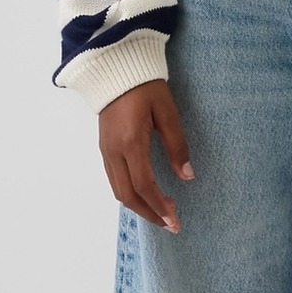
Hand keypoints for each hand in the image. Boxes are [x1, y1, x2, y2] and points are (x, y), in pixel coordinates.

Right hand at [98, 80, 194, 232]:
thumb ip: (177, 145)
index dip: (160, 206)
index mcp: (130, 142)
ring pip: (118, 191)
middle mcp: (113, 151)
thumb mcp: (167, 112)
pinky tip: (146, 195)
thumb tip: (187, 176)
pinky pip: (114, 180)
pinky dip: (130, 193)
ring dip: (140, 206)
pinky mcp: (104, 148)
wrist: (115, 67)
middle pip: (128, 195)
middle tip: (171, 224)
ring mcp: (105, 150)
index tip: (175, 220)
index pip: (144, 185)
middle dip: (150, 213)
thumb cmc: (145, 87)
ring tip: (161, 213)